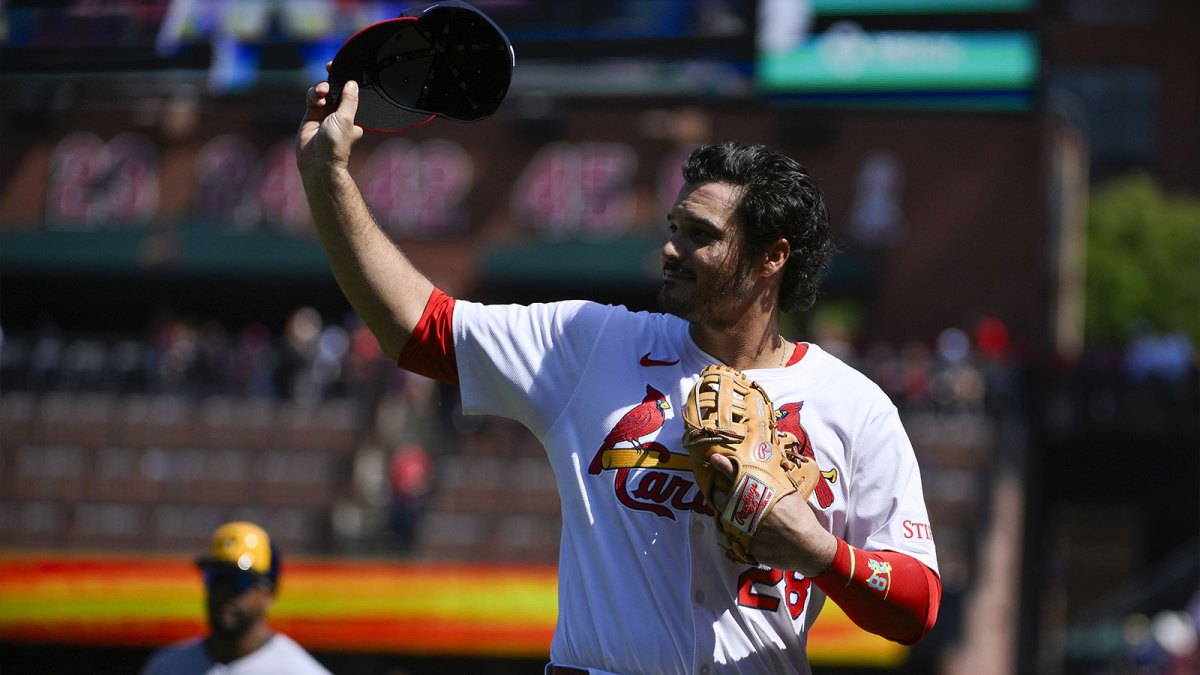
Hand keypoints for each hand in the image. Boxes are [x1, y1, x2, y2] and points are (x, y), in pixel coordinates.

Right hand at [296, 71, 363, 180]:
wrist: (317, 161)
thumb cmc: (335, 144)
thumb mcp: (346, 119)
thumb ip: (349, 100)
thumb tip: (352, 83)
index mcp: (353, 115)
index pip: (351, 93)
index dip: (347, 80)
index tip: (344, 68)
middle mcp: (340, 113)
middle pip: (336, 89)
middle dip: (333, 79)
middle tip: (329, 67)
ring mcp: (325, 114)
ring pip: (324, 92)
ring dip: (322, 88)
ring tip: (322, 91)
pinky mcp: (311, 115)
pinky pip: (312, 98)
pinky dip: (314, 95)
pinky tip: (316, 99)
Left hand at [708, 454, 837, 575]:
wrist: (808, 547)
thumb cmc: (801, 518)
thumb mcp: (790, 495)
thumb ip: (776, 483)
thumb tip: (771, 470)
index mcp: (761, 494)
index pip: (738, 476)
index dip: (725, 466)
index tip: (715, 459)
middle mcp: (750, 510)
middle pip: (723, 498)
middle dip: (718, 492)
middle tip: (719, 489)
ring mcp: (746, 528)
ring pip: (726, 516)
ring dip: (727, 511)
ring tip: (735, 509)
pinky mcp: (745, 544)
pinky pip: (735, 535)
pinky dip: (739, 531)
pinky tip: (748, 529)